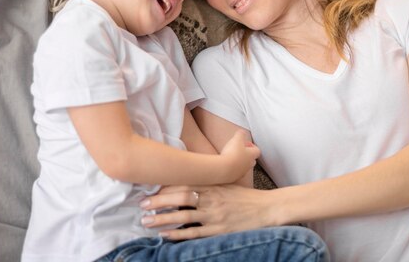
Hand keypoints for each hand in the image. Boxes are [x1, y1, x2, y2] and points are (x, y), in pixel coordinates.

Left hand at [140, 184, 276, 239]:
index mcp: (213, 184)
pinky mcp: (218, 230)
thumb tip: (193, 172)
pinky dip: (178, 234)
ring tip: (146, 222)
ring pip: (183, 216)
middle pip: (180, 198)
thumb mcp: (228, 182)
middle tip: (142, 205)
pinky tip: (165, 235)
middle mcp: (211, 198)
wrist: (266, 209)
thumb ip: (210, 179)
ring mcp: (214, 215)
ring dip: (162, 219)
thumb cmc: (245, 197)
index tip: (150, 188)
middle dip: (158, 201)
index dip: (165, 186)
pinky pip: (194, 233)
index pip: (185, 182)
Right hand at [218, 130, 259, 182]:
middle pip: (252, 160)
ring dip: (239, 162)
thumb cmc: (232, 154)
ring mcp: (242, 172)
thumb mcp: (237, 139)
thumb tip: (242, 131)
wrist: (224, 169)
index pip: (257, 150)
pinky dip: (233, 168)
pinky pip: (236, 172)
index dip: (252, 146)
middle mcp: (249, 165)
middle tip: (239, 150)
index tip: (245, 143)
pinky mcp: (234, 177)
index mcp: (252, 155)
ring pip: (244, 167)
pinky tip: (226, 165)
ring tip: (231, 157)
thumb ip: (240, 134)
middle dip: (246, 155)